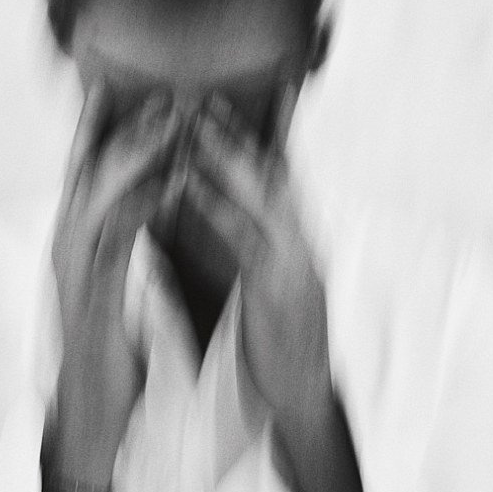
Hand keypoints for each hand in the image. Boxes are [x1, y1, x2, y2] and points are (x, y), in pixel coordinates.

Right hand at [45, 83, 179, 489]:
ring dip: (135, 155)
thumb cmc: (108, 351)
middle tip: (163, 92)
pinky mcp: (91, 298)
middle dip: (125, 129)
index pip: (89, 177)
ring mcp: (75, 273)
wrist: (92, 412)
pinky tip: (172, 183)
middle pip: (90, 174)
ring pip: (99, 195)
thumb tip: (138, 213)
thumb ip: (119, 249)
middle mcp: (68, 249)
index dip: (104, 131)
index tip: (129, 91)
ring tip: (170, 120)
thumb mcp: (114, 290)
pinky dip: (143, 207)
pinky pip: (118, 242)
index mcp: (78, 247)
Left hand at [185, 92, 330, 435]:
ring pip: (262, 195)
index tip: (230, 101)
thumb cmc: (279, 344)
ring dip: (226, 155)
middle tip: (202, 96)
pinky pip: (245, 238)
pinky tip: (189, 183)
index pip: (279, 179)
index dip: (260, 136)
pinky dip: (217, 207)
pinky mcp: (281, 286)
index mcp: (297, 242)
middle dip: (237, 133)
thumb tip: (215, 217)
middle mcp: (302, 241)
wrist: (304, 395)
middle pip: (270, 174)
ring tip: (194, 121)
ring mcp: (296, 261)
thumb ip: (247, 251)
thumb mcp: (265, 289)